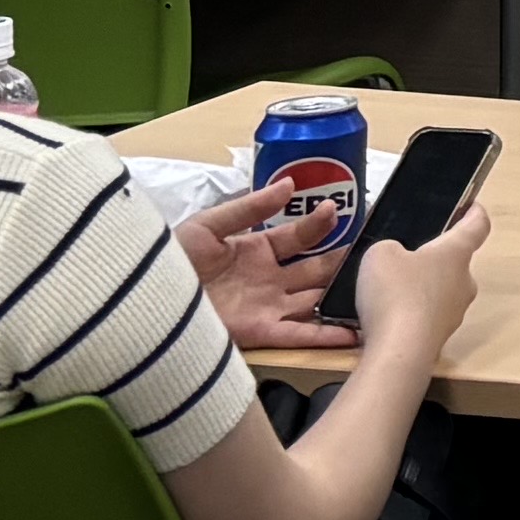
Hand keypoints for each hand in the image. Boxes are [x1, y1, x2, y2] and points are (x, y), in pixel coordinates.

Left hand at [180, 163, 356, 352]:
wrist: (144, 302)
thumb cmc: (171, 260)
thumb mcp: (208, 225)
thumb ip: (250, 208)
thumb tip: (290, 184)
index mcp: (257, 250)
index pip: (300, 235)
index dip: (320, 222)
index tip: (337, 209)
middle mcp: (268, 280)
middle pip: (316, 269)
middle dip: (342, 260)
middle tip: (375, 250)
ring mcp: (267, 307)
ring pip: (315, 300)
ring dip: (341, 296)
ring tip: (375, 289)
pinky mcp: (260, 332)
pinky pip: (299, 334)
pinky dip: (326, 335)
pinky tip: (353, 333)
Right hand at [339, 191, 491, 366]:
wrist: (399, 352)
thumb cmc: (395, 293)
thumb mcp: (380, 254)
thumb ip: (391, 249)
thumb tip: (398, 260)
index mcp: (457, 253)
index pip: (477, 226)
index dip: (475, 212)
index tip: (472, 205)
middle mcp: (464, 282)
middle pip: (455, 263)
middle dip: (434, 258)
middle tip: (406, 256)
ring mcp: (455, 313)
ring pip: (441, 291)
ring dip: (421, 288)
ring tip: (389, 289)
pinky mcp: (439, 338)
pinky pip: (426, 316)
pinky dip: (411, 313)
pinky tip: (387, 317)